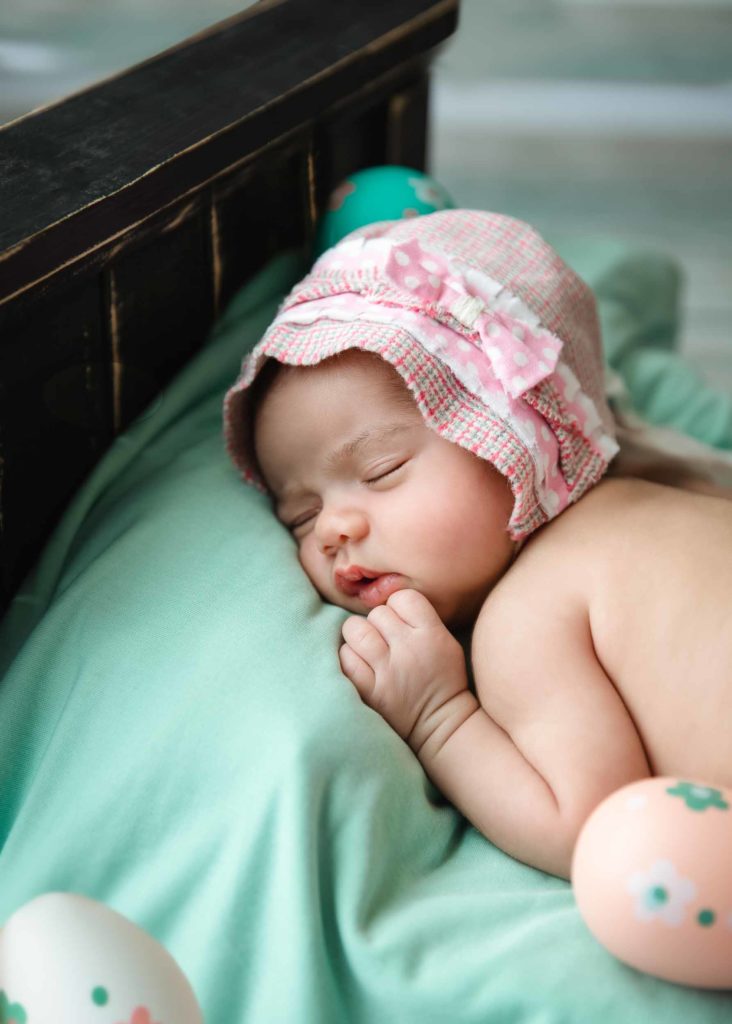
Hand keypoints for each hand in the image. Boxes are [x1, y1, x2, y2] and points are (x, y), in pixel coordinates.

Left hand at [339, 589, 469, 747]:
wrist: (441, 725)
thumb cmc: (443, 680)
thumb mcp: (446, 642)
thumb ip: (421, 619)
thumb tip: (388, 602)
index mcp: (431, 634)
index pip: (402, 598)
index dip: (398, 607)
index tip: (400, 621)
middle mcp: (408, 649)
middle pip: (377, 613)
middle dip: (378, 623)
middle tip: (384, 639)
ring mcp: (387, 671)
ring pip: (356, 630)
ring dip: (358, 636)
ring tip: (367, 648)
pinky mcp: (370, 691)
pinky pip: (346, 658)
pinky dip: (349, 658)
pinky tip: (360, 665)